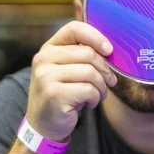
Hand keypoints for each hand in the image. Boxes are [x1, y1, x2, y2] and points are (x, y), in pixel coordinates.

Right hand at [26, 21, 116, 141]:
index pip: (74, 29)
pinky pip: (88, 90)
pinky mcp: (54, 94)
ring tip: (97, 94)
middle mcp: (44, 59)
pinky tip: (89, 103)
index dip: (96, 36)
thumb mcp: (68, 70)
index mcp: (49, 48)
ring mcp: (46, 76)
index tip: (109, 50)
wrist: (44, 125)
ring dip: (101, 86)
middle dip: (104, 70)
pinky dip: (95, 97)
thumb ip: (82, 56)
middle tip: (109, 82)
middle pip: (88, 53)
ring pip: (90, 72)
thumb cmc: (63, 94)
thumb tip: (110, 50)